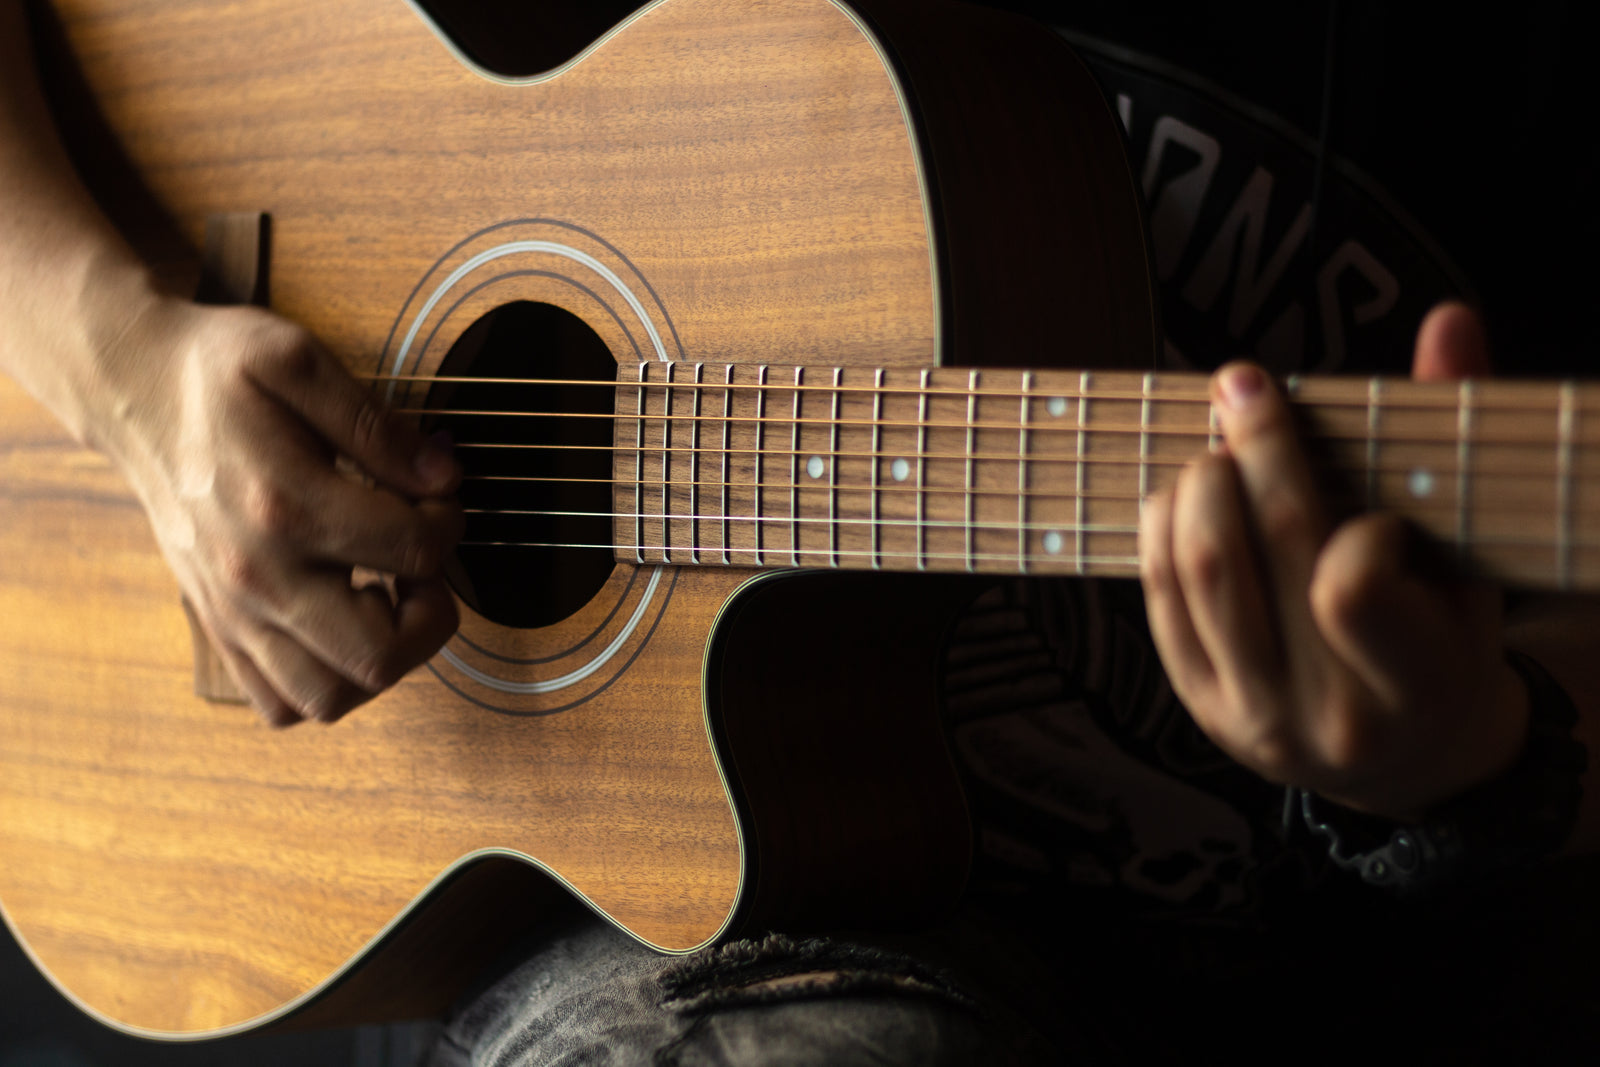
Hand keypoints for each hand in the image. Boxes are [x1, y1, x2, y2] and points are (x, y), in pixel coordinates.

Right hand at [101, 297, 462, 726]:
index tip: (434, 497)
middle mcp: (256, 575)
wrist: (134, 393)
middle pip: (378, 656)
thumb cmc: (219, 375)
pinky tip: (344, 624)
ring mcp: (233, 613)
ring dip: (383, 659)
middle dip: (430, 614)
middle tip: (421, 567)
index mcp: (284, 504)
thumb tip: (442, 476)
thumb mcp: (300, 362)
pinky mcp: (220, 629)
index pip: (414, 551)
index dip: (447, 523)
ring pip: (330, 698)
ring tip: (386, 600)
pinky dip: (328, 681)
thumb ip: (378, 426)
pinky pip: (281, 704)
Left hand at [1138, 304, 1529, 818]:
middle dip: (1254, 449)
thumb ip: (1452, 441)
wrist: (1401, 759)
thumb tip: (1450, 321)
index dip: (1356, 530)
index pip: (1348, 589)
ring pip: (1198, 571)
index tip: (1373, 514)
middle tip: (1245, 384)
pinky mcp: (1195, 702)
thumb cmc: (1444, 649)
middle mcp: (1324, 710)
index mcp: (1412, 684)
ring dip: (1198, 485)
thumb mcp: (1472, 564)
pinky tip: (1184, 491)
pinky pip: (1159, 597)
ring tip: (1218, 446)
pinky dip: (1163, 528)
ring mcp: (1249, 712)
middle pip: (1260, 555)